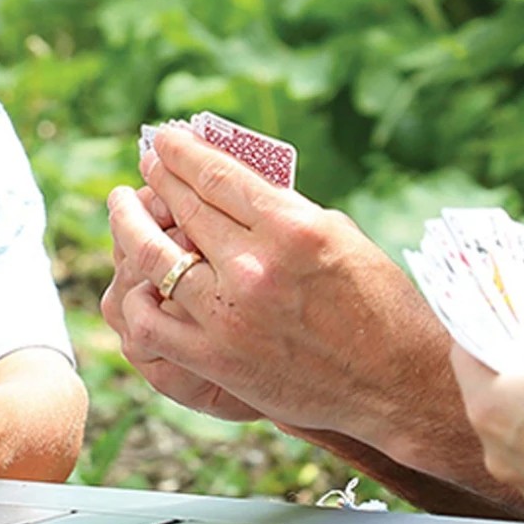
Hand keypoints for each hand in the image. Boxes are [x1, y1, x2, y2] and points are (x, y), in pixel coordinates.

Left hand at [104, 129, 454, 458]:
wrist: (400, 383)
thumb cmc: (380, 305)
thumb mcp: (340, 236)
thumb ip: (282, 210)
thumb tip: (230, 185)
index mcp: (292, 228)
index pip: (218, 176)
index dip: (183, 154)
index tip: (164, 141)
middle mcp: (256, 267)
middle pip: (184, 208)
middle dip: (158, 179)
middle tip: (146, 165)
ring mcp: (230, 315)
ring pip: (154, 258)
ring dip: (130, 224)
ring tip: (123, 208)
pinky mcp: (218, 359)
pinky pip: (152, 322)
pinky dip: (137, 297)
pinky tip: (135, 280)